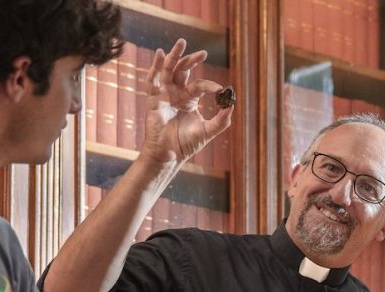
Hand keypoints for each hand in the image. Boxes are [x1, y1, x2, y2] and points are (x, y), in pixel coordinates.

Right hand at [139, 38, 232, 166]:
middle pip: (183, 70)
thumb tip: (232, 104)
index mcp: (189, 99)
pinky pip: (152, 80)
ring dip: (174, 56)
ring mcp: (164, 95)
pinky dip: (155, 66)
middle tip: (203, 53)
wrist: (170, 155)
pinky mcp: (153, 99)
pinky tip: (159, 53)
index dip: (210, 86)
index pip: (199, 85)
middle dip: (191, 60)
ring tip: (181, 42)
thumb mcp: (208, 131)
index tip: (220, 89)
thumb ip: (222, 120)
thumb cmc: (186, 144)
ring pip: (168, 70)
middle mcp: (176, 94)